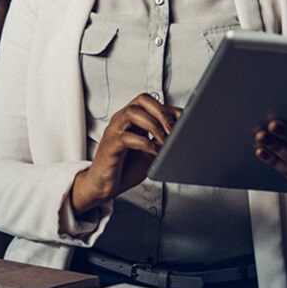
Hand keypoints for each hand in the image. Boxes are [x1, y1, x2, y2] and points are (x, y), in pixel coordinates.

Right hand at [70, 93, 181, 213]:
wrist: (103, 186)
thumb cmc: (124, 168)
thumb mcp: (149, 152)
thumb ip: (160, 141)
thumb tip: (180, 136)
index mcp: (131, 120)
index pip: (150, 102)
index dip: (168, 108)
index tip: (183, 118)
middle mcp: (121, 121)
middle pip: (141, 101)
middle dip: (161, 112)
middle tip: (173, 128)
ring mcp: (114, 131)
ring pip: (133, 113)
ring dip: (153, 125)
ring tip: (164, 141)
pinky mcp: (110, 145)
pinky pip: (127, 137)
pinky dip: (144, 143)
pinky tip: (153, 151)